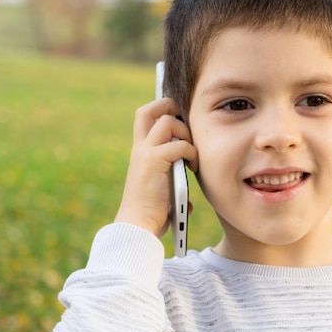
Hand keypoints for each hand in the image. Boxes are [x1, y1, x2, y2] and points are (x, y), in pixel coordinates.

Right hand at [115, 98, 197, 236]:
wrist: (137, 225)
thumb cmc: (150, 216)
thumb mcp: (162, 196)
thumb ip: (173, 191)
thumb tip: (189, 204)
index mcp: (140, 153)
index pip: (144, 118)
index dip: (160, 109)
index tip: (178, 115)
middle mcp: (140, 148)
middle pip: (149, 110)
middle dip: (169, 105)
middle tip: (186, 119)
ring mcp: (145, 153)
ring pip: (167, 121)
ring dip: (186, 132)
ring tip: (192, 152)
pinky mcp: (153, 161)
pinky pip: (179, 145)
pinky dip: (191, 152)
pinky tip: (193, 166)